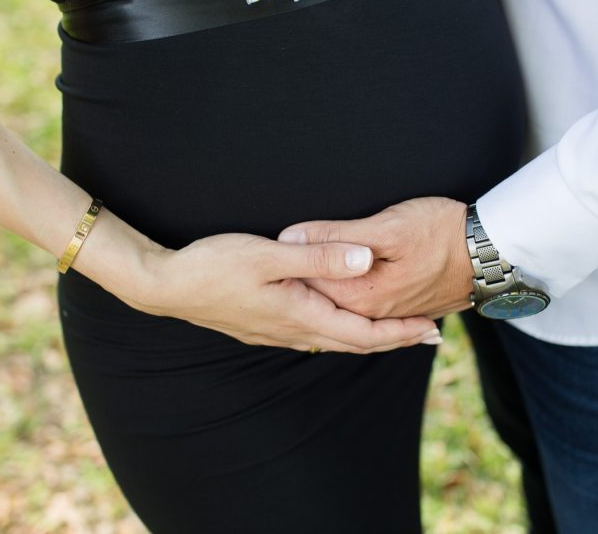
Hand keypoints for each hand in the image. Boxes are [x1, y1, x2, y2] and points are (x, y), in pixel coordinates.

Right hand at [120, 233, 440, 353]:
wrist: (166, 286)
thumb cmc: (214, 266)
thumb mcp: (269, 254)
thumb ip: (319, 257)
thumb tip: (367, 261)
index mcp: (300, 315)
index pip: (363, 334)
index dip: (400, 334)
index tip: (432, 330)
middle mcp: (293, 331)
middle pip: (355, 342)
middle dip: (394, 339)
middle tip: (429, 335)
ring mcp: (277, 332)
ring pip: (335, 339)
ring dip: (369, 336)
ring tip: (396, 330)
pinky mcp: (265, 325)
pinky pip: (316, 334)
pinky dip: (342, 329)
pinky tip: (343, 321)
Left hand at [278, 197, 473, 320]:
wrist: (492, 252)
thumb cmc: (440, 231)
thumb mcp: (385, 226)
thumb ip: (335, 235)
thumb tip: (290, 237)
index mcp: (360, 296)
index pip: (306, 283)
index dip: (287, 263)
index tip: (270, 245)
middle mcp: (371, 313)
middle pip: (320, 298)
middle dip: (298, 282)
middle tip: (273, 262)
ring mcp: (388, 314)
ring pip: (340, 306)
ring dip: (319, 293)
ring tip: (293, 281)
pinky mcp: (402, 310)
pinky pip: (362, 312)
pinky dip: (343, 303)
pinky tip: (334, 295)